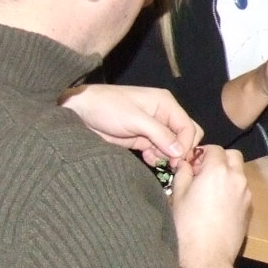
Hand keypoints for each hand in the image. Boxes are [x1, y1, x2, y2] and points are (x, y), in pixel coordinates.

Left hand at [62, 85, 201, 164]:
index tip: (177, 160)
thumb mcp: (134, 119)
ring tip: (155, 160)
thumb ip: (159, 134)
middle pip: (185, 136)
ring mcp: (153, 129)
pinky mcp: (143, 140)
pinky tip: (148, 159)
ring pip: (173, 147)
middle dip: (180, 151)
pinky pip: (159, 152)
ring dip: (167, 156)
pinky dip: (157, 158)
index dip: (186, 144)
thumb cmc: (107, 107)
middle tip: (170, 163)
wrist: (80, 112)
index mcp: (166, 104)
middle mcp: (163, 115)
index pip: (187, 127)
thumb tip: (180, 152)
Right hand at [169, 144, 249, 267]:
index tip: (192, 163)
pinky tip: (219, 205)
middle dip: (220, 159)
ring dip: (227, 174)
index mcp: (217, 171)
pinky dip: (233, 190)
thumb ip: (183, 173)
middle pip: (233, 156)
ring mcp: (246, 194)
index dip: (202, 153)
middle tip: (203, 172)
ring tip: (210, 189)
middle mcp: (237, 178)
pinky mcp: (250, 209)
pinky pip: (243, 191)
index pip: (214, 148)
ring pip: (240, 174)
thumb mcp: (178, 195)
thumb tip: (186, 164)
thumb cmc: (187, 225)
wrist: (207, 255)